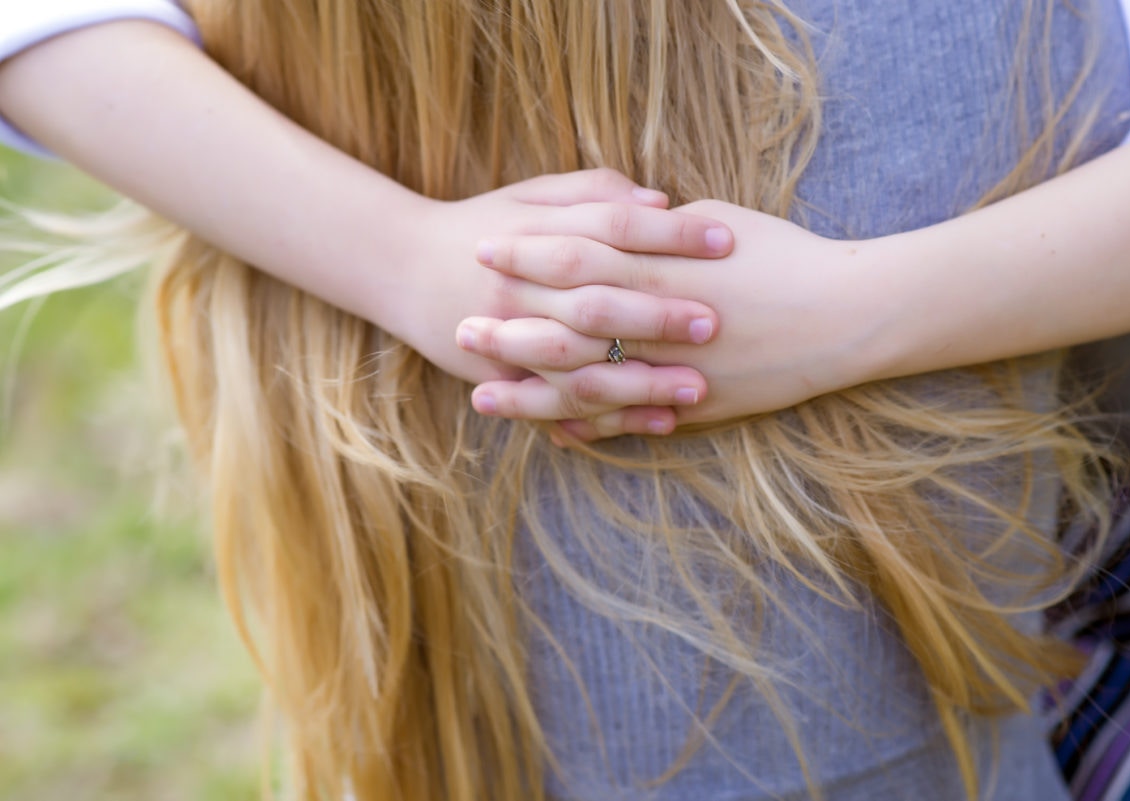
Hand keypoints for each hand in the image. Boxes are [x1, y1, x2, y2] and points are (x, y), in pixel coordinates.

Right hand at [377, 171, 731, 401]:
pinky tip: (659, 423)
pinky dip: (610, 419)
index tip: (726, 239)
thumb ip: (592, 192)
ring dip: (640, 381)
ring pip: (581, 367)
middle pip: (597, 301)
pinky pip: (562, 408)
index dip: (670, 235)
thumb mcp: (530, 195)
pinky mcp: (506, 380)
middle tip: (716, 322)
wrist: (402, 267)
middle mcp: (521, 290)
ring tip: (698, 388)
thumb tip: (659, 201)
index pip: (612, 229)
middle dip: (657, 315)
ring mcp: (510, 339)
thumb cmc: (482, 224)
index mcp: (535, 236)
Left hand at [460, 199, 886, 438]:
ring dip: (530, 394)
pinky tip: (551, 436)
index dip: (525, 254)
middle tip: (458, 331)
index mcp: (660, 267)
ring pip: (586, 388)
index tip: (482, 249)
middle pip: (564, 328)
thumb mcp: (718, 224)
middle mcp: (657, 323)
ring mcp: (672, 372)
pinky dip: (588, 429)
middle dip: (508, 331)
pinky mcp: (694, 408)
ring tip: (482, 397)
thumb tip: (618, 222)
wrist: (847, 316)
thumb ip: (658, 230)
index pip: (575, 256)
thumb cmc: (786, 257)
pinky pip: (629, 424)